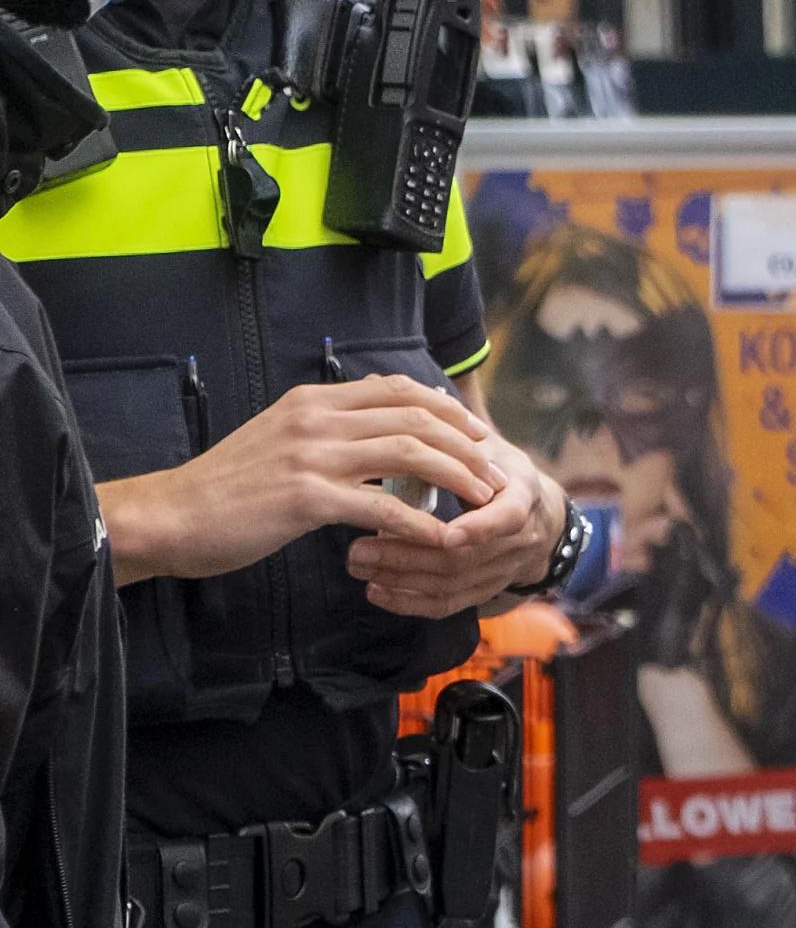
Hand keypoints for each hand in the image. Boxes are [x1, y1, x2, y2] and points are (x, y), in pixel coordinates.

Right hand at [100, 378, 500, 587]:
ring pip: (410, 454)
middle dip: (465, 444)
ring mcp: (313, 457)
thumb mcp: (282, 438)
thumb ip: (330, 429)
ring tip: (483, 500)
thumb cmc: (228, 486)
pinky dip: (421, 522)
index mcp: (314, 401)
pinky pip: (382, 506)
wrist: (170, 516)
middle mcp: (318, 419)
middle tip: (492, 470)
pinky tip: (443, 537)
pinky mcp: (307, 498)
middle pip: (416, 418)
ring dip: (457, 477)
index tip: (474, 433)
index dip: (446, 410)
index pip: (398, 390)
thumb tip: (381, 430)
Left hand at [352, 437, 563, 618]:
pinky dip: (410, 602)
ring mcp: (501, 568)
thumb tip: (385, 385)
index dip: (478, 527)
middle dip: (410, 554)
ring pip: (452, 586)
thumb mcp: (486, 443)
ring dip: (401, 577)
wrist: (537, 513)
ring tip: (356, 563)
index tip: (443, 531)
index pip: (508, 517)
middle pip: (467, 559)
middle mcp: (519, 538)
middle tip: (356, 549)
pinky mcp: (482, 589)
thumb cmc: (495, 468)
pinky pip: (448, 605)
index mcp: (522, 493)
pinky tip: (376, 592)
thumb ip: (446, 424)